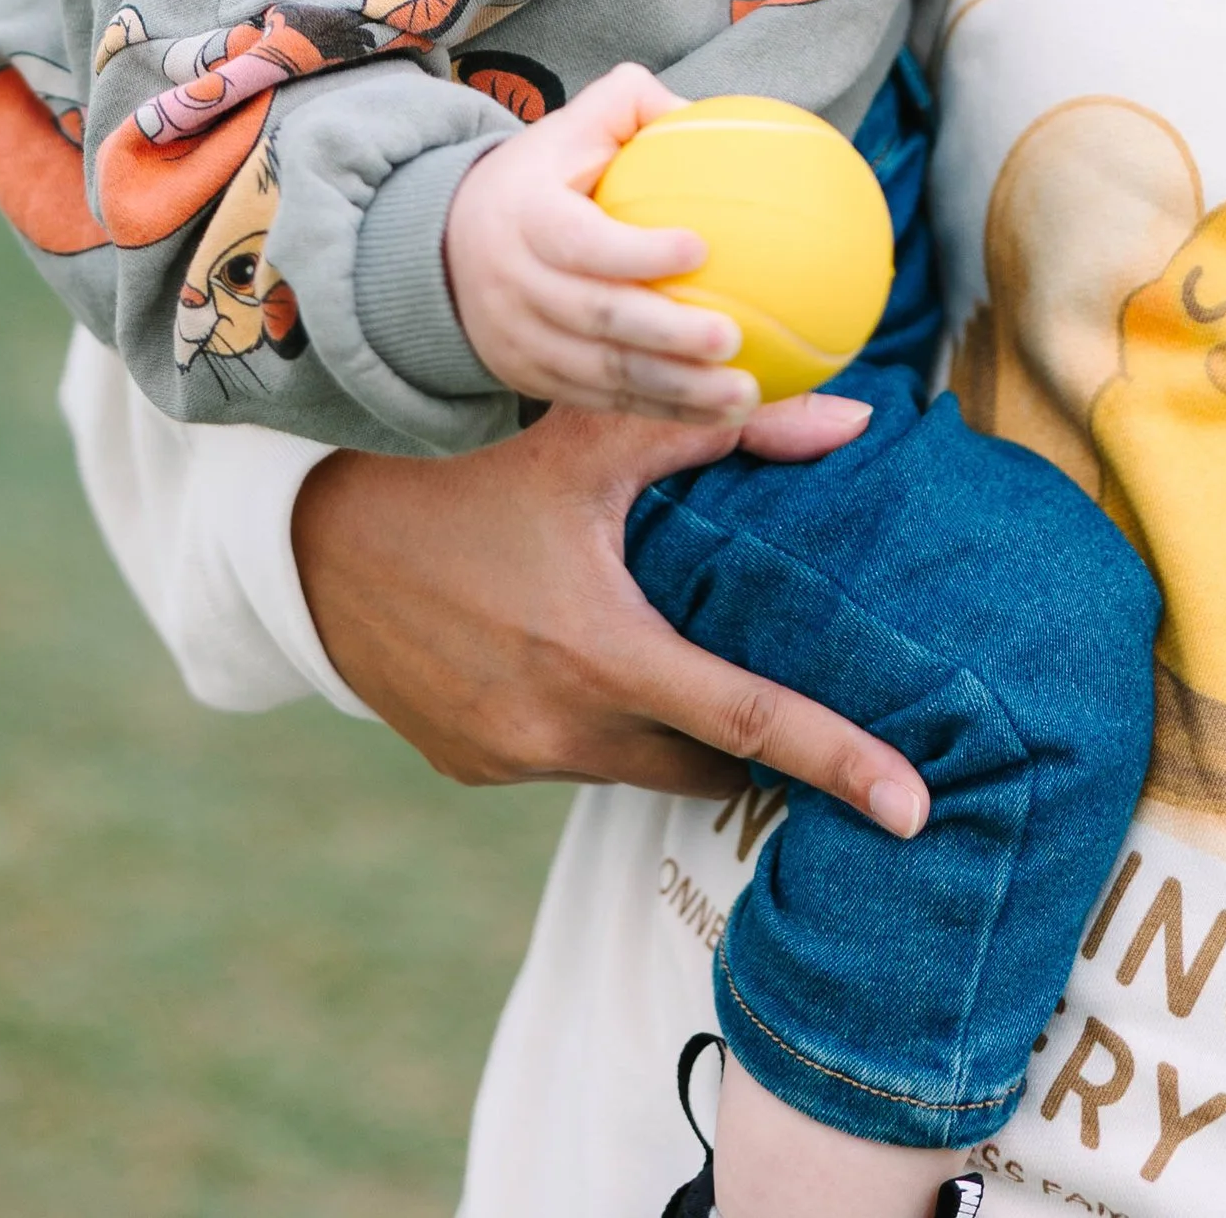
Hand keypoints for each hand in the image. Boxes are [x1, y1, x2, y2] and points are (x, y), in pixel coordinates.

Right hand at [292, 399, 928, 837]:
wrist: (309, 530)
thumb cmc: (463, 468)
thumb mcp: (592, 438)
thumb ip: (728, 429)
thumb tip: (854, 417)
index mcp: (600, 655)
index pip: (747, 723)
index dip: (840, 765)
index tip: (916, 810)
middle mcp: (556, 728)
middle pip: (696, 760)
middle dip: (745, 740)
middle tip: (784, 694)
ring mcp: (507, 758)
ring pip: (627, 761)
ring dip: (657, 724)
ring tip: (661, 652)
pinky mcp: (469, 765)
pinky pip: (561, 757)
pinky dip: (587, 721)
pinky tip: (562, 653)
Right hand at [443, 62, 755, 423]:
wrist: (443, 250)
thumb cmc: (533, 180)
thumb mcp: (566, 129)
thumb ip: (630, 104)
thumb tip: (702, 110)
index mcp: (527, 218)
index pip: (581, 241)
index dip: (637, 250)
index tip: (700, 246)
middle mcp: (518, 285)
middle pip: (597, 317)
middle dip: (667, 335)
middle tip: (732, 338)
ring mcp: (524, 341)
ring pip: (605, 373)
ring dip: (678, 390)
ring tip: (745, 393)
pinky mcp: (535, 380)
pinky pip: (604, 401)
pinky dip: (664, 411)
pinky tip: (723, 415)